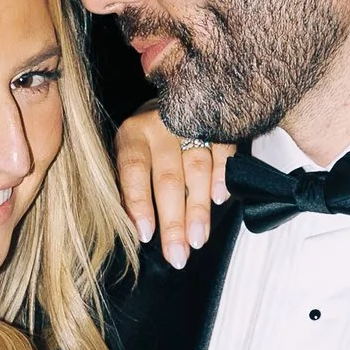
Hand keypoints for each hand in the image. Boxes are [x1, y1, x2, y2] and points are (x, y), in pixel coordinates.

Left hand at [115, 104, 231, 266]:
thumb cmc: (147, 136)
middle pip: (168, 178)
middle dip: (174, 220)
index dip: (140, 203)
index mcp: (133, 134)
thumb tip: (129, 224)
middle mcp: (161, 127)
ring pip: (197, 170)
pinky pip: (223, 150)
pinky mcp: (217, 123)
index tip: (146, 235)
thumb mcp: (128, 152)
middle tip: (177, 254)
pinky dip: (222, 175)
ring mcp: (192, 124)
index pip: (134, 171)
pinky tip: (220, 199)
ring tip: (198, 239)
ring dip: (199, 208)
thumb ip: (127, 183)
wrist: (177, 95)